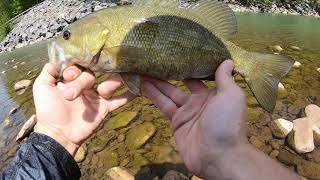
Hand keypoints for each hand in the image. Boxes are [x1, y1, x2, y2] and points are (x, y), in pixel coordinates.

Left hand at [32, 63, 134, 154]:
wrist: (57, 134)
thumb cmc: (48, 111)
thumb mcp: (42, 88)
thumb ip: (48, 72)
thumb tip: (57, 58)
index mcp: (71, 80)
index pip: (78, 67)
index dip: (74, 69)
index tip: (67, 77)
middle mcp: (85, 86)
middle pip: (92, 74)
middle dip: (83, 81)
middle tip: (73, 94)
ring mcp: (96, 97)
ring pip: (109, 85)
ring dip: (113, 82)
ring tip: (111, 84)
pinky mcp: (104, 108)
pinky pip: (119, 101)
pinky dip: (128, 96)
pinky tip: (138, 89)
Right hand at [141, 60, 247, 176]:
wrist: (218, 155)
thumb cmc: (227, 122)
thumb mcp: (230, 96)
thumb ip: (225, 78)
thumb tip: (228, 61)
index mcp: (213, 94)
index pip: (198, 76)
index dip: (187, 66)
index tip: (176, 53)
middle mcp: (199, 101)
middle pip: (180, 83)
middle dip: (168, 73)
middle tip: (154, 60)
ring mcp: (186, 112)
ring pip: (168, 93)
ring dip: (156, 82)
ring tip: (144, 69)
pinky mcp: (176, 122)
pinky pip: (164, 106)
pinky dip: (153, 95)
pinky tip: (143, 85)